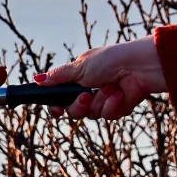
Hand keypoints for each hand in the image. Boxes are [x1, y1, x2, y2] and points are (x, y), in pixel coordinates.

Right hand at [38, 37, 166, 119]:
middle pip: (73, 111)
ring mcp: (104, 100)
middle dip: (79, 105)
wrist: (139, 66)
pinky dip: (113, 105)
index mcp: (79, 78)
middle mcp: (90, 90)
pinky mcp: (118, 108)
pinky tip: (120, 93)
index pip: (61, 98)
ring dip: (100, 101)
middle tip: (86, 96)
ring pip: (91, 115)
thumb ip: (58, 77)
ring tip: (110, 87)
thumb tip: (37, 79)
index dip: (57, 106)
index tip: (56, 109)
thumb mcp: (80, 66)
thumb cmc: (110, 60)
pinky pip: (108, 116)